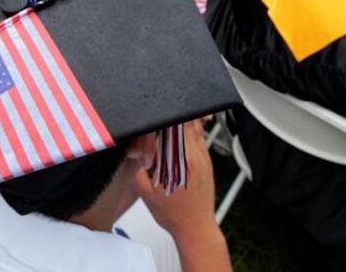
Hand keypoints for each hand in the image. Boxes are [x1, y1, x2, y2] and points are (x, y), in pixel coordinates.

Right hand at [135, 120, 216, 238]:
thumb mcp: (145, 191)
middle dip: (169, 118)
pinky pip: (201, 137)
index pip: (167, 128)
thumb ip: (140, 168)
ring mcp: (202, 157)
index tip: (150, 120)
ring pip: (194, 126)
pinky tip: (183, 133)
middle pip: (182, 123)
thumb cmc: (173, 214)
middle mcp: (191, 156)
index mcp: (175, 162)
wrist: (196, 227)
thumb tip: (137, 150)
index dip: (157, 121)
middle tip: (159, 117)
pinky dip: (192, 130)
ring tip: (170, 120)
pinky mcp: (208, 161)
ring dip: (182, 121)